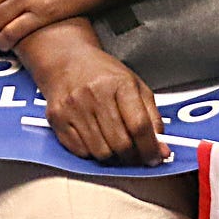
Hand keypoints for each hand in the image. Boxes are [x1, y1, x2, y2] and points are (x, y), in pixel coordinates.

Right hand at [26, 30, 164, 164]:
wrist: (66, 60)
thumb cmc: (103, 74)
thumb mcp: (135, 86)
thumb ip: (151, 117)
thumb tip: (161, 149)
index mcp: (119, 83)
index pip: (139, 125)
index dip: (150, 148)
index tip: (155, 158)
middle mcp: (95, 94)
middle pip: (120, 143)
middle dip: (132, 157)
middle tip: (136, 156)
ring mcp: (73, 107)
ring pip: (101, 152)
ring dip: (112, 157)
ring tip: (114, 145)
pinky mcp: (57, 118)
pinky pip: (80, 151)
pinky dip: (92, 152)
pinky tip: (95, 139)